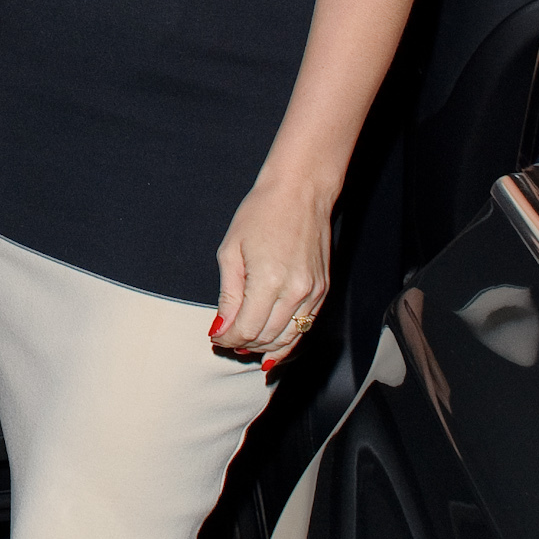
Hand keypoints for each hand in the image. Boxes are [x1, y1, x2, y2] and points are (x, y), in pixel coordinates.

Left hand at [211, 173, 332, 368]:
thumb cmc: (262, 214)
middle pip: (267, 337)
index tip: (215, 337)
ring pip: (288, 338)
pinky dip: (287, 339)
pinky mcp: (323, 290)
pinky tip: (272, 344)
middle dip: (243, 344)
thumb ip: (227, 295)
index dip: (227, 338)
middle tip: (226, 341)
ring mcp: (313, 292)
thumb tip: (220, 328)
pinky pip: (305, 326)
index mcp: (269, 281)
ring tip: (245, 346)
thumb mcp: (231, 251)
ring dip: (265, 347)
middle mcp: (295, 291)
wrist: (300, 192)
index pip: (246, 329)